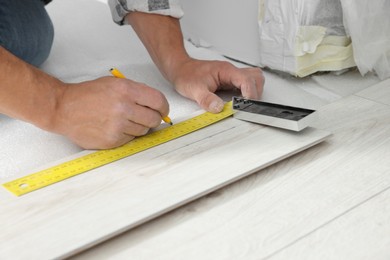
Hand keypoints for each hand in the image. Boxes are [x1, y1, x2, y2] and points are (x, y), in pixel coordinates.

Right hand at [50, 77, 169, 148]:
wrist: (63, 108)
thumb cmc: (87, 95)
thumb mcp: (113, 83)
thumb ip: (136, 91)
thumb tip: (156, 105)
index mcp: (126, 90)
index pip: (158, 101)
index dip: (164, 108)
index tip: (163, 111)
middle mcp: (124, 107)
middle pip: (154, 119)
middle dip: (153, 119)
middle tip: (146, 117)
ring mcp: (118, 125)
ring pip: (143, 130)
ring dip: (138, 127)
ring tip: (123, 120)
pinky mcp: (113, 140)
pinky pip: (130, 139)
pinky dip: (126, 135)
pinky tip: (114, 127)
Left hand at [172, 58, 264, 112]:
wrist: (180, 69)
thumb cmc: (186, 75)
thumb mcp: (194, 89)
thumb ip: (207, 99)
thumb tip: (219, 108)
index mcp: (226, 71)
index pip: (246, 79)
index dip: (250, 93)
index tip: (247, 105)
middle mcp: (231, 72)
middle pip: (255, 78)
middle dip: (255, 93)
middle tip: (246, 106)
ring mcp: (232, 75)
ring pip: (254, 79)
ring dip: (254, 91)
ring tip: (245, 103)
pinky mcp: (230, 80)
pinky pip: (246, 83)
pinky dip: (247, 92)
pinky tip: (240, 101)